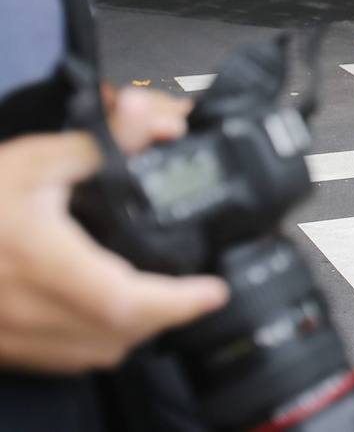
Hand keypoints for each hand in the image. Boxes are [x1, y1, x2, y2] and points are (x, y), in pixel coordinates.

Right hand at [0, 91, 228, 373]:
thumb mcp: (35, 160)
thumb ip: (102, 142)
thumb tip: (152, 115)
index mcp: (42, 261)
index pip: (122, 301)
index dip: (175, 303)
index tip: (212, 291)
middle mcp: (28, 309)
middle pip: (116, 336)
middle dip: (166, 317)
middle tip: (196, 292)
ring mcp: (12, 335)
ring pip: (92, 353)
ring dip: (136, 334)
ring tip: (164, 301)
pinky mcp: (2, 345)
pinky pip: (63, 358)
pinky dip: (98, 342)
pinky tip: (110, 315)